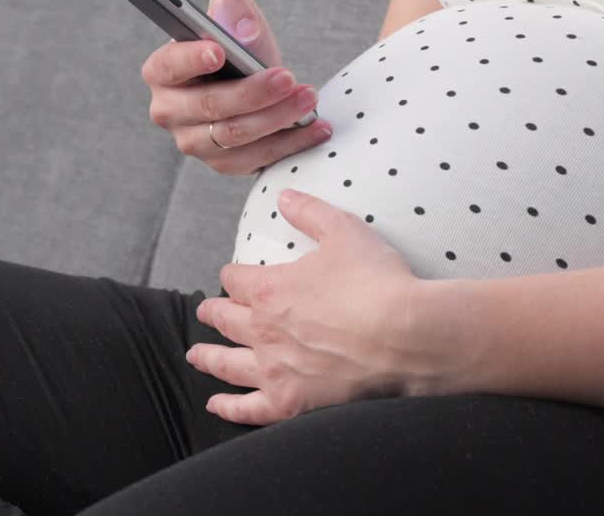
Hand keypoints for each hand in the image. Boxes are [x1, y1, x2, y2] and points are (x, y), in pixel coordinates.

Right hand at [140, 0, 332, 174]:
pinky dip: (290, 143)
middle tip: (287, 77)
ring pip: (235, 135)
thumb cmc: (238, 52)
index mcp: (163, 71)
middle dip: (252, 92)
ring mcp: (195, 141)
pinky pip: (256, 158)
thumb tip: (243, 29)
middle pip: (209, 105)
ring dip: (277, 117)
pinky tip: (315, 126)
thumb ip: (234, 9)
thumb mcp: (236, 20)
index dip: (191, 59)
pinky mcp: (223, 162)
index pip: (168, 65)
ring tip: (308, 98)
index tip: (219, 51)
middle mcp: (170, 111)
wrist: (255, 86)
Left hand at [187, 188, 423, 425]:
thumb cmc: (377, 282)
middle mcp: (263, 331)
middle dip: (214, 313)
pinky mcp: (291, 402)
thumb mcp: (344, 231)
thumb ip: (310, 212)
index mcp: (269, 289)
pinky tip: (218, 404)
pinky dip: (230, 406)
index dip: (234, 275)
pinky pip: (249, 408)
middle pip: (226, 320)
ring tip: (196, 356)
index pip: (236, 280)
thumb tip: (284, 196)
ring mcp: (274, 370)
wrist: (407, 336)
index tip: (235, 276)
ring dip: (209, 357)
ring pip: (228, 364)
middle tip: (206, 312)